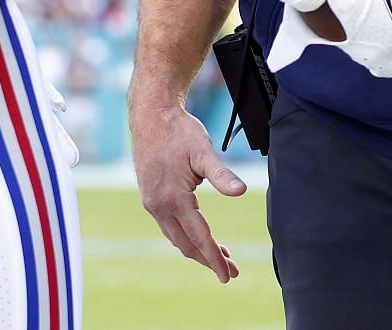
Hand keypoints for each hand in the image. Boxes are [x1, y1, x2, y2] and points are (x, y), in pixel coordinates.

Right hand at [130, 101, 245, 282]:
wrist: (151, 115)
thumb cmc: (179, 131)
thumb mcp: (204, 151)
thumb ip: (222, 174)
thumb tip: (241, 191)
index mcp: (173, 198)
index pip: (199, 237)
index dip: (214, 258)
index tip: (228, 275)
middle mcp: (158, 206)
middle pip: (186, 244)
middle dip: (208, 259)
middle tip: (231, 270)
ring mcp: (151, 203)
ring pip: (176, 237)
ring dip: (197, 249)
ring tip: (220, 255)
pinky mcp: (150, 197)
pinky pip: (168, 226)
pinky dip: (185, 236)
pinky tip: (197, 235)